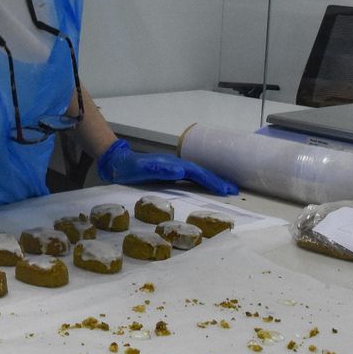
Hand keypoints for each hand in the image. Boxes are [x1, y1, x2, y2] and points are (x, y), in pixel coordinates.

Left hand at [95, 139, 239, 194]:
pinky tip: (206, 187)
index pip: (197, 173)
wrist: (118, 163)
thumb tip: (181, 170)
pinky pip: (191, 178)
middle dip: (218, 181)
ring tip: (226, 189)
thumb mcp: (143, 170)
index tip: (225, 190)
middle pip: (202, 172)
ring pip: (198, 175)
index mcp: (174, 164)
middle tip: (234, 190)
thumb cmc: (130, 168)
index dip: (212, 181)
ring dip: (212, 181)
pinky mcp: (170, 173)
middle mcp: (177, 165)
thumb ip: (161, 169)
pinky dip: (202, 182)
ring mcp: (174, 168)